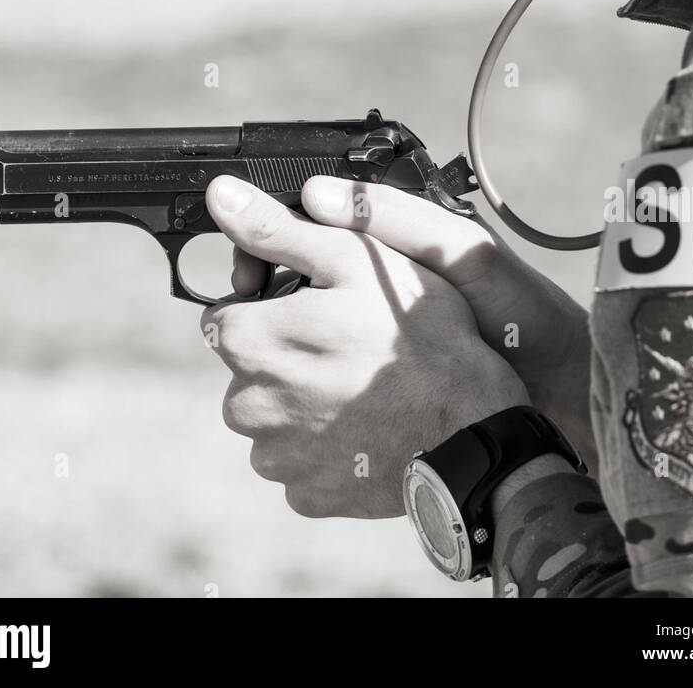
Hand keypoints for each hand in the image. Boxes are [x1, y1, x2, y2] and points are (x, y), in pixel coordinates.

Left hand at [230, 177, 596, 472]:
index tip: (315, 305)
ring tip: (363, 384)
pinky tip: (367, 425)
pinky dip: (326, 445)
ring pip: (274, 416)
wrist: (471, 427)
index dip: (271, 303)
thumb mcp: (352, 258)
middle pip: (251, 366)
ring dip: (304, 401)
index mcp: (249, 341)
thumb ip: (276, 229)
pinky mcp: (306, 495)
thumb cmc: (418, 335)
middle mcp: (245, 405)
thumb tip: (221, 196)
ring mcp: (276, 458)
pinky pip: (301, 462)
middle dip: (287, 352)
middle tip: (348, 343)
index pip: (230, 313)